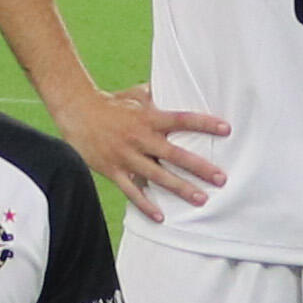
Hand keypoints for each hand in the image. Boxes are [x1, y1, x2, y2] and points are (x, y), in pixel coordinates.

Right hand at [51, 87, 230, 220]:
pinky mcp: (113, 170)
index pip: (181, 120)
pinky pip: (131, 191)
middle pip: (174, 155)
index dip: (204, 124)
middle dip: (199, 167)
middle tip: (221, 178)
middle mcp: (140, 138)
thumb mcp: (136, 94)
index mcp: (148, 117)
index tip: (226, 129)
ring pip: (157, 176)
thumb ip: (159, 96)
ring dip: (180, 189)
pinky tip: (161, 216)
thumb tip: (179, 86)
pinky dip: (145, 204)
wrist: (76, 111)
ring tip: (201, 199)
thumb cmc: (110, 103)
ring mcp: (126, 156)